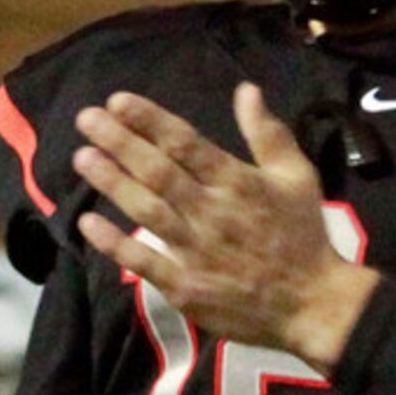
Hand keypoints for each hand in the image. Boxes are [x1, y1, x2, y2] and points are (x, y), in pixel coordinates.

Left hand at [73, 85, 379, 369]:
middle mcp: (211, 211)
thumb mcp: (298, 177)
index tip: (117, 101)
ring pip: (145, 209)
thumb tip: (246, 89)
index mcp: (237, 181)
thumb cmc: (303, 236)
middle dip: (119, 141)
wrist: (313, 305)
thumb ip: (268, 134)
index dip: (149, 119)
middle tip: (86, 119)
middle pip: (157, 170)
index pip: (185, 142)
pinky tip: (87, 223)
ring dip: (112, 182)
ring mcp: (195, 250)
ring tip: (82, 158)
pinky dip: (114, 243)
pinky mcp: (185, 286)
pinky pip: (143, 261)